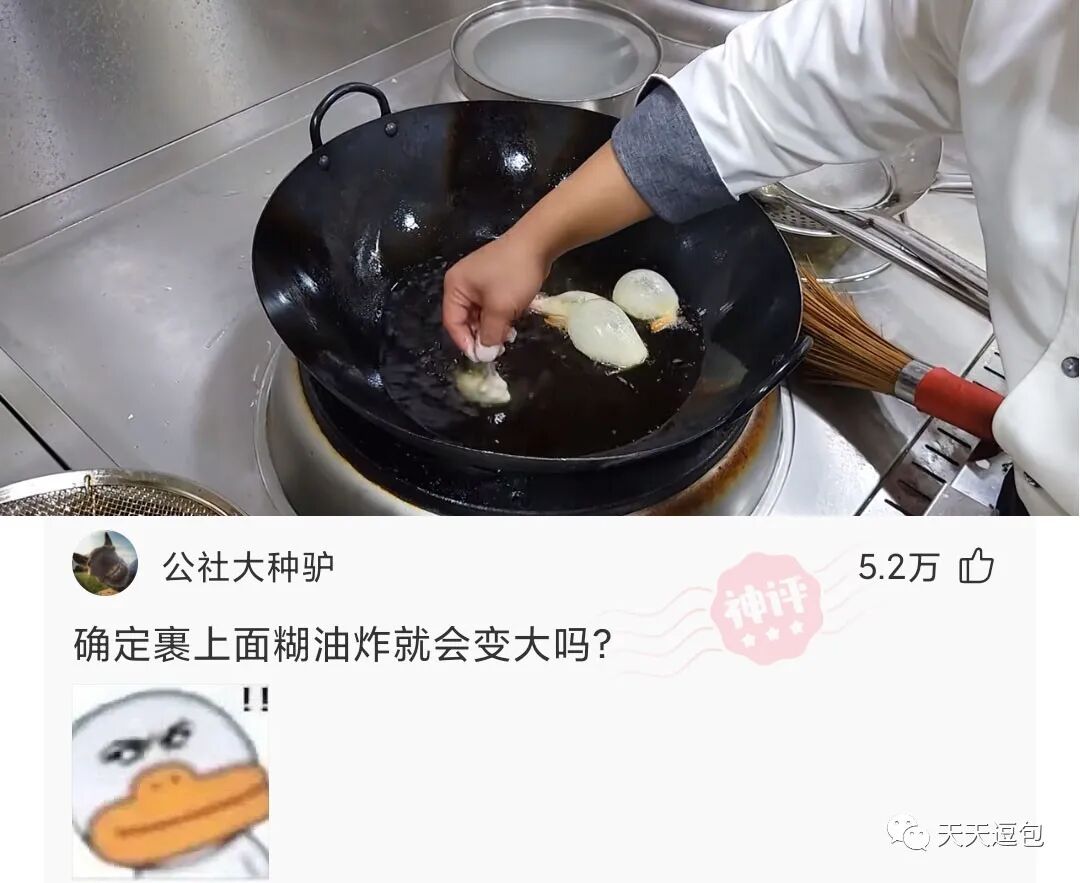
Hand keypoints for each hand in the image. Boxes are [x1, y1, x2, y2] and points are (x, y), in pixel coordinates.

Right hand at [442, 141, 652, 356]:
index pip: (452, 323)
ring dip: (492, 328)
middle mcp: (461, 283)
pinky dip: (499, 317)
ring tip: (508, 338)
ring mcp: (478, 281)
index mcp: (455, 287)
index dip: (465, 343)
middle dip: (481, 336)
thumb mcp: (501, 309)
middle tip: (498, 350)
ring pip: (480, 314)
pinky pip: (491, 305)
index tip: (482, 358)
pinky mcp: (494, 280)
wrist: (538, 242)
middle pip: (465, 319)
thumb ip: (490, 334)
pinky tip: (513, 324)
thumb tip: (484, 354)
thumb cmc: (514, 275)